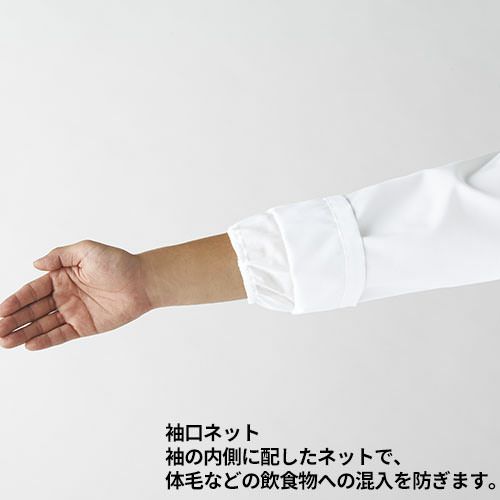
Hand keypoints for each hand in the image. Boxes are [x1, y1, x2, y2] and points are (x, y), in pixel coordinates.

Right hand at [0, 240, 152, 350]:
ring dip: (24, 333)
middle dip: (14, 320)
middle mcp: (64, 295)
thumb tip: (36, 264)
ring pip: (43, 324)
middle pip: (33, 310)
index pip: (32, 291)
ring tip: (5, 342)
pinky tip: (29, 345)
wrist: (143, 282)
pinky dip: (46, 340)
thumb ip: (60, 256)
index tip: (1, 311)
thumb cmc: (118, 263)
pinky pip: (61, 335)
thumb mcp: (87, 251)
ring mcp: (74, 312)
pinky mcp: (85, 326)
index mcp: (61, 277)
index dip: (15, 301)